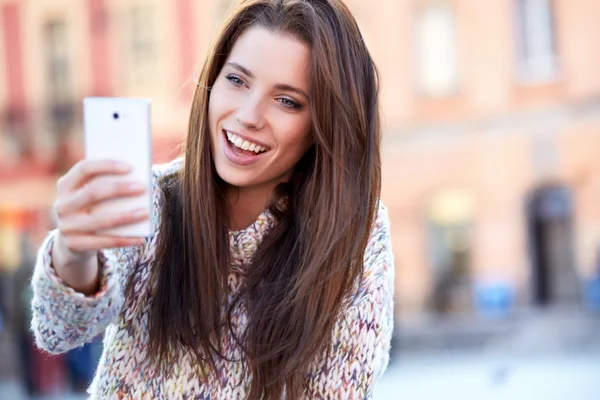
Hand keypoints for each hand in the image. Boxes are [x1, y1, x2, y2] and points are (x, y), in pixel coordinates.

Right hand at [50, 159, 148, 291]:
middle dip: (119, 188)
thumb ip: (106, 186)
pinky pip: (102, 242)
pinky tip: (140, 238)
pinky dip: (123, 240)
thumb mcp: (91, 197)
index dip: (107, 165)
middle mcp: (62, 205)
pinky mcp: (73, 245)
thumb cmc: (90, 210)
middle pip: (92, 192)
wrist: (71, 242)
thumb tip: (136, 182)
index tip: (130, 167)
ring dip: (125, 216)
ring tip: (145, 213)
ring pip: (99, 220)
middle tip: (142, 187)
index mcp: (66, 186)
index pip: (84, 168)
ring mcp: (66, 226)